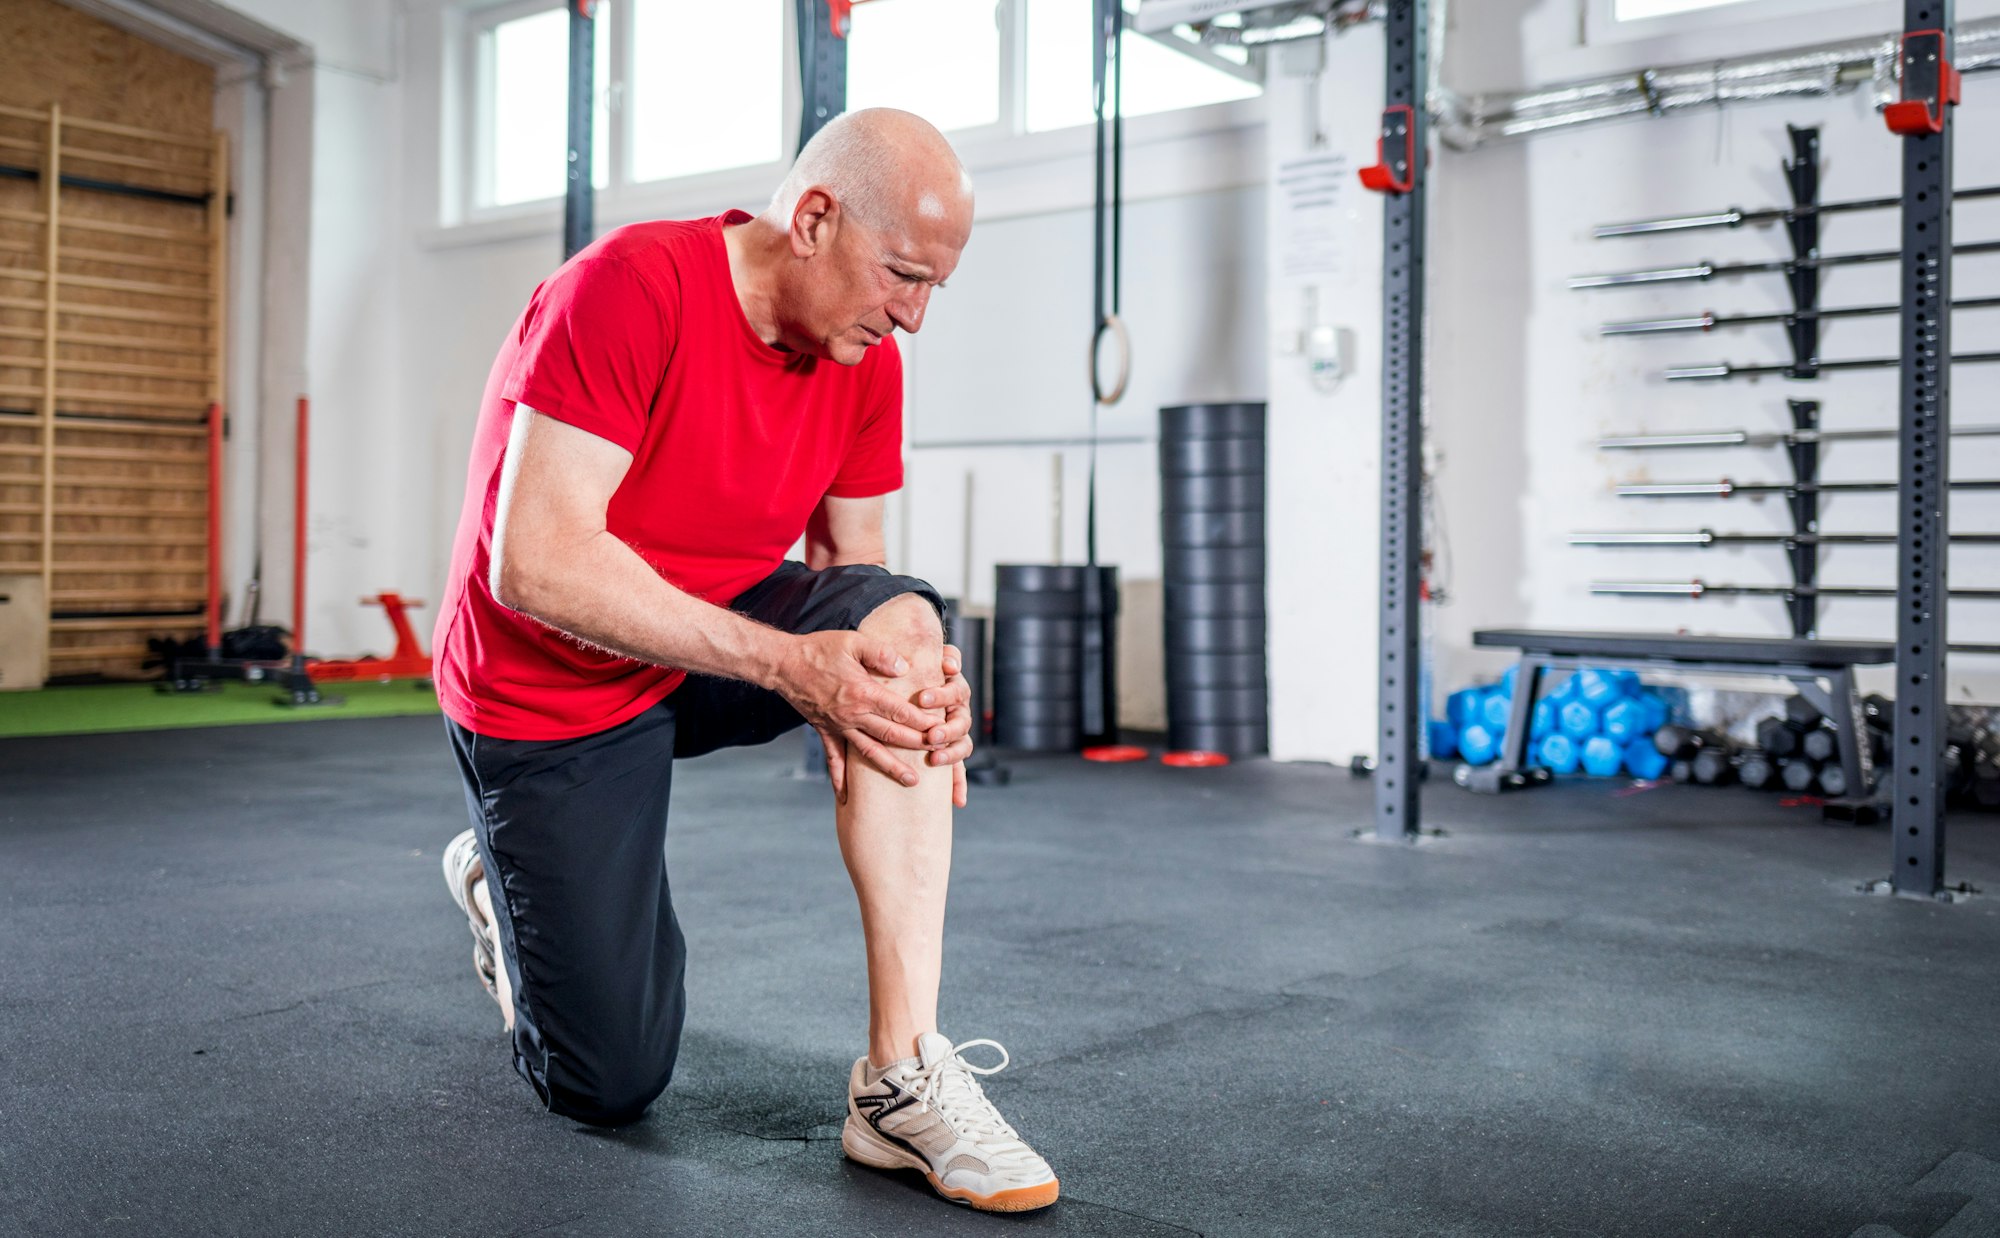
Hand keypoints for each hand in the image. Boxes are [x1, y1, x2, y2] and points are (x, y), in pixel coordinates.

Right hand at [774, 631, 954, 796]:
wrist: (783, 664)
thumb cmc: (820, 649)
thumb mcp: (853, 641)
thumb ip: (881, 653)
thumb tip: (905, 666)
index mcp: (863, 692)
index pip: (900, 711)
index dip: (923, 720)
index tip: (941, 728)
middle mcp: (852, 714)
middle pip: (891, 735)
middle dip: (917, 745)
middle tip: (940, 754)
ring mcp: (838, 727)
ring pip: (869, 753)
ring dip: (891, 767)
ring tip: (912, 781)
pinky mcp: (825, 732)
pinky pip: (834, 760)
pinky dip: (841, 780)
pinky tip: (847, 798)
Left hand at [926, 644, 972, 808]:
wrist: (910, 691)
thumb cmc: (915, 674)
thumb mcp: (922, 660)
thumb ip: (937, 656)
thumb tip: (947, 663)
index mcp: (953, 688)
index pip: (956, 688)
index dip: (944, 692)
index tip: (924, 696)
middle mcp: (958, 711)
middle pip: (961, 718)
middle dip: (947, 727)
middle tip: (931, 733)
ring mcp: (956, 733)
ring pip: (963, 743)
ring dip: (951, 752)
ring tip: (934, 758)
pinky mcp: (951, 752)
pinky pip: (959, 770)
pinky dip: (958, 785)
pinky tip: (957, 801)